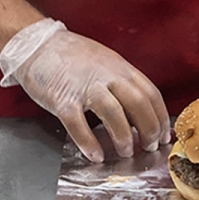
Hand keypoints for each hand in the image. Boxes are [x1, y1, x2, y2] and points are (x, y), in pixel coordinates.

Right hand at [1, 22, 170, 161]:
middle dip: (148, 129)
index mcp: (119, 67)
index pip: (150, 93)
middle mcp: (106, 75)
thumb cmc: (70, 57)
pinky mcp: (62, 98)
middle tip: (149, 147)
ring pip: (113, 113)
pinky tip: (96, 155)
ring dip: (123, 137)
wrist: (35, 44)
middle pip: (138, 103)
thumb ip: (122, 84)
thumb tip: (140, 113)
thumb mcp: (105, 63)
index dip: (160, 118)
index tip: (164, 137)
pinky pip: (78, 123)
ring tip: (126, 152)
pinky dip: (88, 142)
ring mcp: (84, 86)